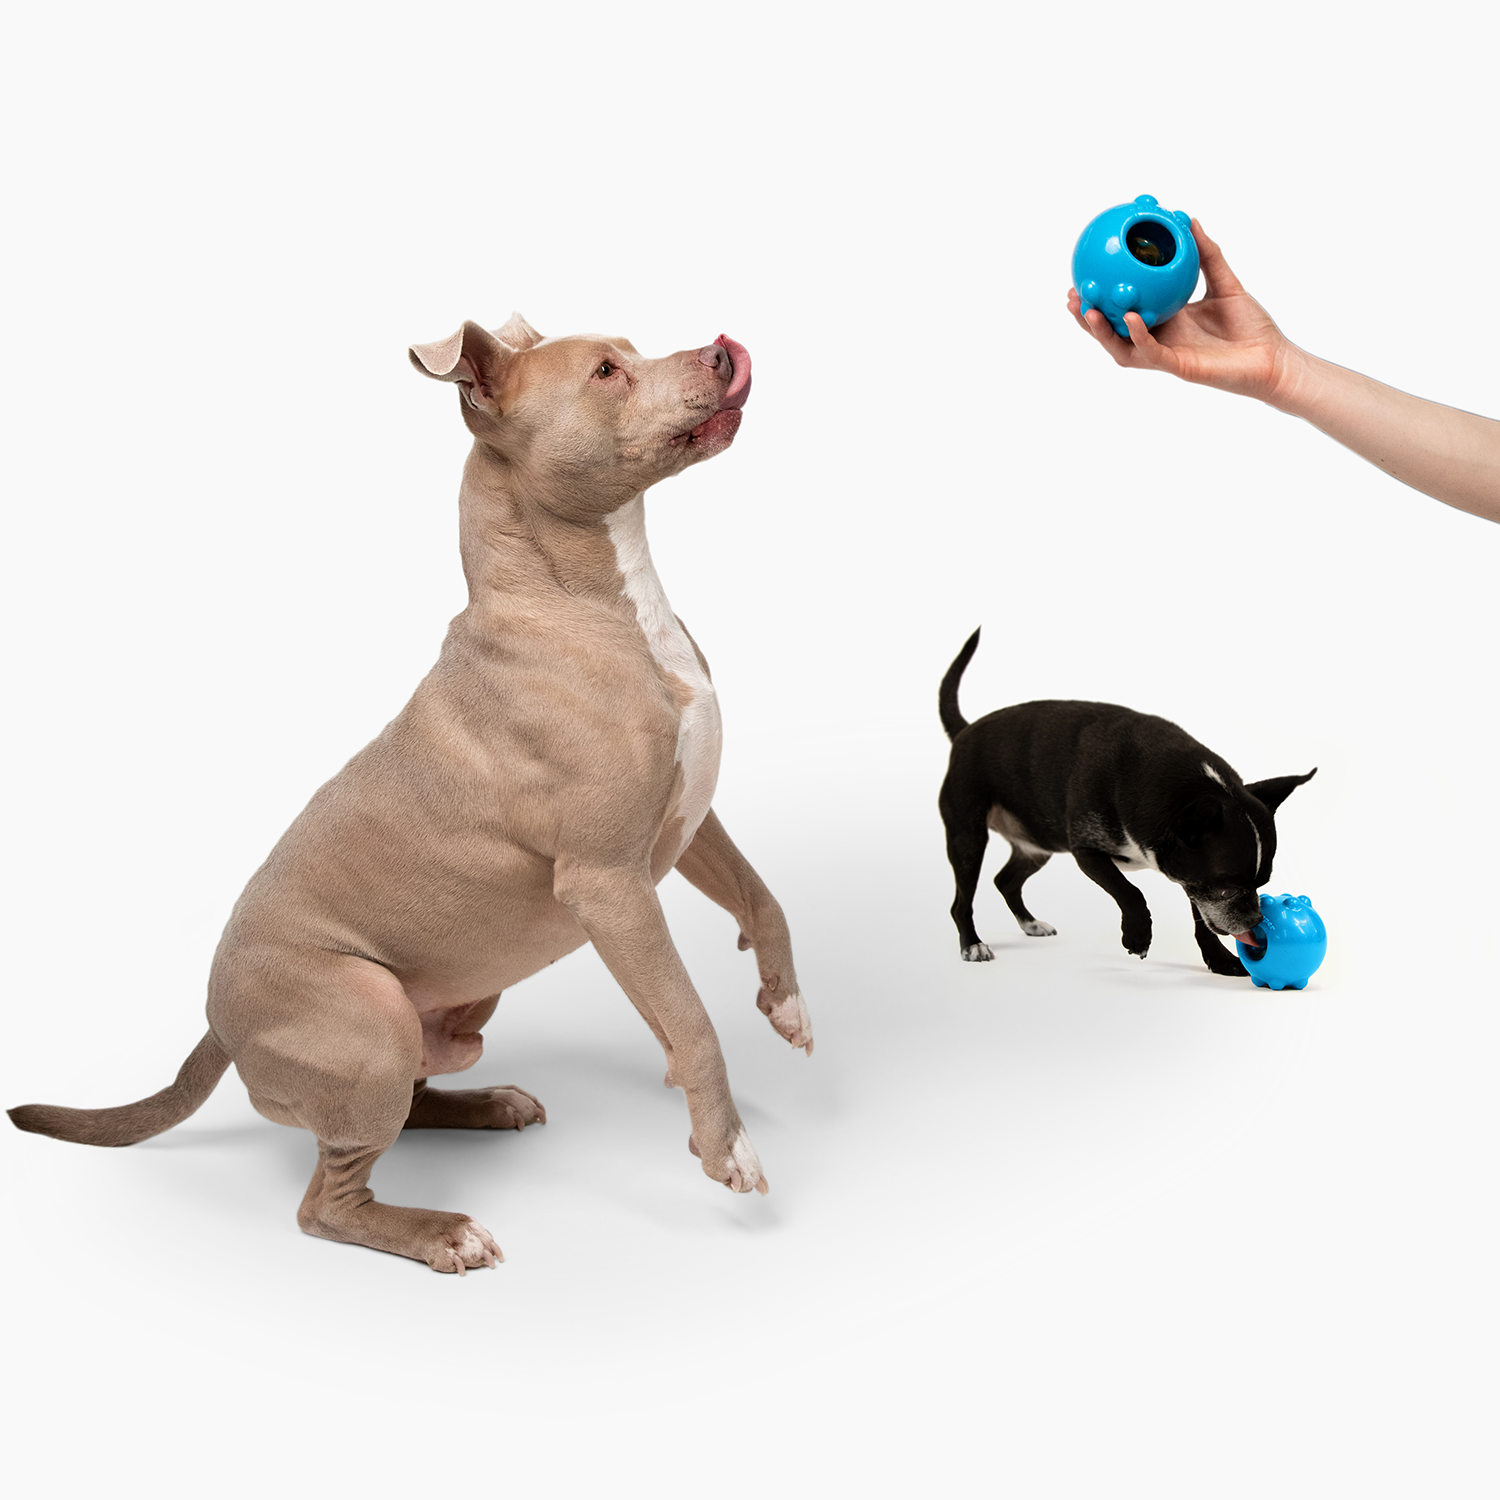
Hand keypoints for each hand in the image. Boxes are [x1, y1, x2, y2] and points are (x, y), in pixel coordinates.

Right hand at [1066, 220, 1300, 403]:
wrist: (1271, 358)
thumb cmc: (1251, 326)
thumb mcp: (1226, 281)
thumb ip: (1206, 255)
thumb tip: (1189, 221)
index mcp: (1166, 320)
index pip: (1125, 309)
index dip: (1103, 297)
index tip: (1086, 274)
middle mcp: (1160, 339)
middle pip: (1113, 332)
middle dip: (1087, 318)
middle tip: (1071, 296)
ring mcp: (1165, 355)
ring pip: (1121, 348)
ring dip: (1101, 332)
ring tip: (1087, 311)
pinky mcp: (1177, 367)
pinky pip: (1150, 352)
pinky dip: (1138, 336)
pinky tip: (1130, 318)